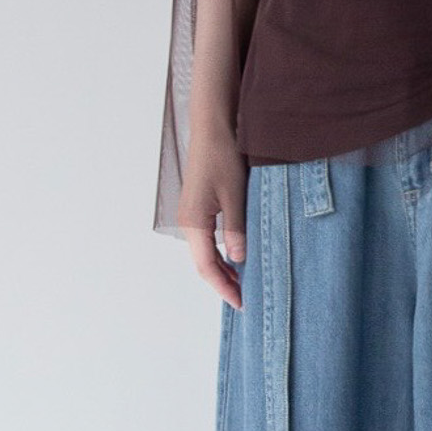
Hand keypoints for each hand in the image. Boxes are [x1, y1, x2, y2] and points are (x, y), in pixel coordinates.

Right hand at [178, 139, 248, 308]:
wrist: (212, 127)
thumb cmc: (223, 156)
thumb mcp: (236, 195)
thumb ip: (237, 230)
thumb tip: (239, 261)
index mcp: (194, 222)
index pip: (207, 266)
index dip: (223, 287)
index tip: (240, 303)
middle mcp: (187, 221)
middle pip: (202, 263)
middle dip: (221, 283)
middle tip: (243, 299)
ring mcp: (190, 214)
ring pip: (204, 253)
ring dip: (221, 269)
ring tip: (241, 283)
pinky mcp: (197, 207)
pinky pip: (206, 240)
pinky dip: (219, 254)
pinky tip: (234, 257)